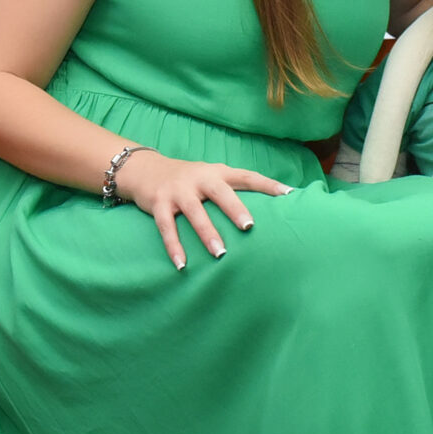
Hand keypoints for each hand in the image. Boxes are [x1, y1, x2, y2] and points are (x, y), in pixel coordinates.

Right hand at [112, 152, 291, 269]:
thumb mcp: (210, 176)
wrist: (144, 169)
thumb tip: (268, 208)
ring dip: (207, 233)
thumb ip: (233, 189)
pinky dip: (174, 246)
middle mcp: (199, 179)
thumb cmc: (188, 179)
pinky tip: (181, 264)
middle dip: (235, 208)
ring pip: (194, 212)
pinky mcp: (159, 204)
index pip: (246, 176)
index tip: (288, 194)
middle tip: (249, 226)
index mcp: (217, 172)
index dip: (267, 184)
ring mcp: (178, 191)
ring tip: (221, 254)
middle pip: (220, 192)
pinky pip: (167, 227)